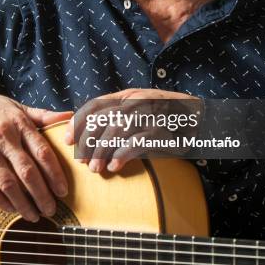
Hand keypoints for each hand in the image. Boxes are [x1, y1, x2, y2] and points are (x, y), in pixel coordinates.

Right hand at [0, 88, 72, 221]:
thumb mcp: (17, 107)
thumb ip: (43, 116)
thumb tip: (69, 116)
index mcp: (19, 123)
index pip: (42, 152)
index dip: (55, 174)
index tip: (63, 190)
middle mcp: (3, 138)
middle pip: (27, 172)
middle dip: (42, 194)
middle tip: (52, 209)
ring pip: (8, 184)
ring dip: (23, 204)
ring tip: (35, 215)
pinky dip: (2, 201)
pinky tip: (13, 209)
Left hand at [65, 88, 200, 172]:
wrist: (198, 118)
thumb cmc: (163, 119)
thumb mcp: (138, 113)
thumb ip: (117, 117)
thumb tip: (87, 134)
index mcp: (127, 95)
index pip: (95, 105)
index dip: (79, 122)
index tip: (67, 140)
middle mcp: (136, 100)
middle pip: (103, 120)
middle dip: (89, 143)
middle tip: (83, 163)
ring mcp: (149, 113)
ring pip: (117, 130)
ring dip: (103, 152)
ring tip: (97, 169)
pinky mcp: (162, 128)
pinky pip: (137, 141)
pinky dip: (123, 154)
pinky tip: (116, 166)